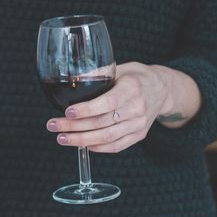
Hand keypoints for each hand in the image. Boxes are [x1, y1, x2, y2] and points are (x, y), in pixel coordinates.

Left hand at [45, 63, 171, 153]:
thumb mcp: (121, 69)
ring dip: (82, 140)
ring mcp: (139, 124)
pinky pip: (116, 146)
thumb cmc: (136, 77)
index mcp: (132, 88)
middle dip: (75, 126)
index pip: (107, 103)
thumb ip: (100, 74)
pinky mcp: (139, 135)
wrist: (163, 90)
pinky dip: (97, 147)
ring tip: (62, 138)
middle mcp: (137, 108)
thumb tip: (74, 78)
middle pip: (103, 122)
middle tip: (53, 125)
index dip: (86, 110)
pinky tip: (81, 145)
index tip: (67, 112)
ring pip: (107, 137)